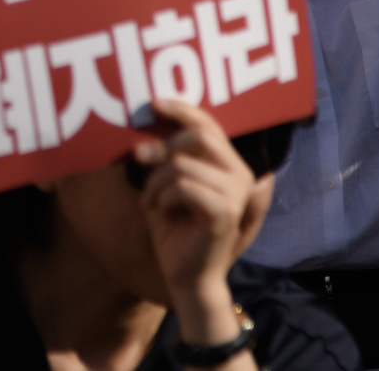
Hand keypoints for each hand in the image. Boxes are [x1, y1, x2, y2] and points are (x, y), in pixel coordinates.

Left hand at [132, 100, 264, 327]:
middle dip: (162, 144)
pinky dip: (163, 197)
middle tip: (138, 156)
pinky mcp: (225, 213)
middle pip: (199, 136)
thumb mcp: (167, 182)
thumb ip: (167, 153)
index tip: (152, 104)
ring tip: (149, 200)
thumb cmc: (175, 226)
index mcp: (230, 164)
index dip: (182, 110)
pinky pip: (183, 187)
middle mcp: (241, 175)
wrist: (184, 274)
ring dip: (155, 181)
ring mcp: (236, 194)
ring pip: (182, 164)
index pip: (210, 125)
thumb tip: (148, 117)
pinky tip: (160, 210)